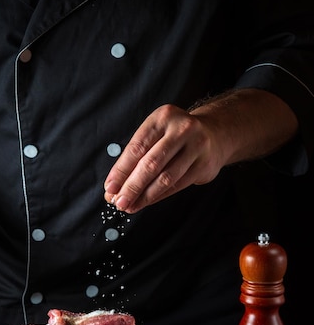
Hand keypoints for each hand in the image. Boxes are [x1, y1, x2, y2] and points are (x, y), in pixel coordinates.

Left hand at [104, 104, 222, 212]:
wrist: (215, 133)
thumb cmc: (175, 136)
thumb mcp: (156, 134)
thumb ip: (136, 157)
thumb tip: (114, 187)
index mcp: (163, 118)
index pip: (137, 147)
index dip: (121, 170)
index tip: (110, 187)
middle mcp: (181, 129)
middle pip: (151, 163)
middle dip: (132, 186)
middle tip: (118, 201)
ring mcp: (196, 146)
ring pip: (166, 177)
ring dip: (145, 196)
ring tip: (130, 206)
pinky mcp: (205, 165)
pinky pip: (177, 185)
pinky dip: (158, 196)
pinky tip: (146, 202)